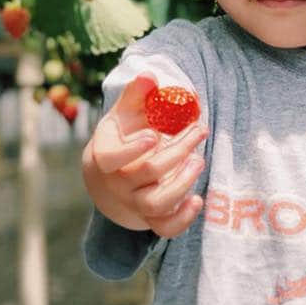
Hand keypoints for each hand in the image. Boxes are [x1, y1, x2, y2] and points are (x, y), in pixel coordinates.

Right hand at [81, 71, 207, 238]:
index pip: (112, 160)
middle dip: (176, 152)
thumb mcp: (122, 116)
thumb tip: (150, 76)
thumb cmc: (120, 139)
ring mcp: (134, 204)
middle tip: (198, 132)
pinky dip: (183, 219)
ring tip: (199, 160)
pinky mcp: (151, 218)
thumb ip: (135, 96)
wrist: (110, 178)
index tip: (153, 135)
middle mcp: (118, 184)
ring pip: (157, 204)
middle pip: (147, 174)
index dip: (132, 150)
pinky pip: (165, 228)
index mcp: (106, 158)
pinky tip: (198, 200)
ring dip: (182, 183)